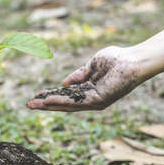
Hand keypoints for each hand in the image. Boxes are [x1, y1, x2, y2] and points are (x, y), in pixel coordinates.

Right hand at [27, 46, 141, 111]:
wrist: (134, 59)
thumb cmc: (117, 59)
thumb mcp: (91, 65)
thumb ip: (78, 75)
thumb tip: (63, 83)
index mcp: (89, 90)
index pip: (66, 95)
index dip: (51, 95)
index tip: (36, 96)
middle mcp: (91, 99)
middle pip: (64, 103)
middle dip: (46, 104)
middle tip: (29, 105)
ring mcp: (95, 102)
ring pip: (67, 105)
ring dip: (49, 105)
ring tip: (34, 104)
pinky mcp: (98, 101)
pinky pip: (76, 103)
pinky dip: (60, 102)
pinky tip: (48, 101)